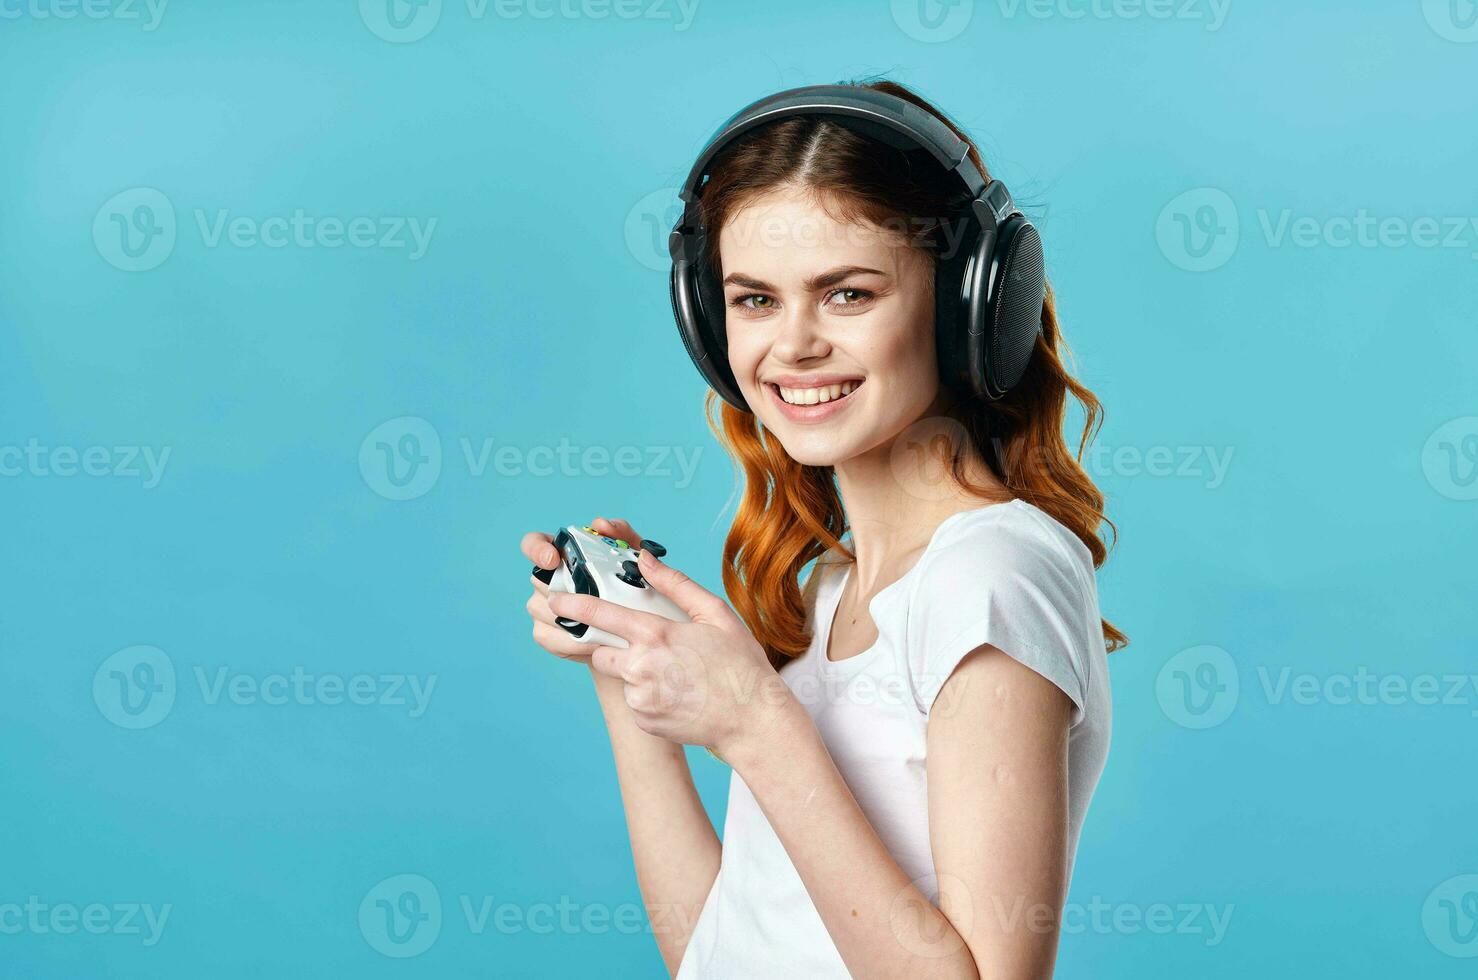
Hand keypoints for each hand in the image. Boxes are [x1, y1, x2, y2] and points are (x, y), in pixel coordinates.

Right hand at [520, 516, 643, 662]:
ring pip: (542, 609)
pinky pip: (547, 637)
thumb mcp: (635, 558)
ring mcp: (543, 606)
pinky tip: (593, 643)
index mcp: (564, 554)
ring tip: (601, 626)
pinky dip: (571, 643)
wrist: (638, 632)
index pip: (534, 543)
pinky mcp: (546, 634)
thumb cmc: (635, 587)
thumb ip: (622, 534)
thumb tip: (601, 524)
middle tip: (591, 600)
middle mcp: (548, 578)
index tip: (552, 560)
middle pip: (538, 579)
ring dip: (570, 619)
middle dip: (563, 590)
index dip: (537, 549)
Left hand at [544, 546, 795, 759]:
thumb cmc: (739, 664)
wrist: (752, 720)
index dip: (573, 605)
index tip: (555, 600)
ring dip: (636, 671)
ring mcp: (639, 697)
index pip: (600, 614)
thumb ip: (675, 584)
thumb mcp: (715, 614)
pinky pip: (635, 701)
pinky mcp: (643, 719)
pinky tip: (679, 693)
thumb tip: (645, 559)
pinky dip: (649, 695)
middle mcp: (639, 667)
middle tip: (644, 646)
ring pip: (621, 676)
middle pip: (600, 649)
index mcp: (655, 634)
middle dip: (609, 644)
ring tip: (676, 674)